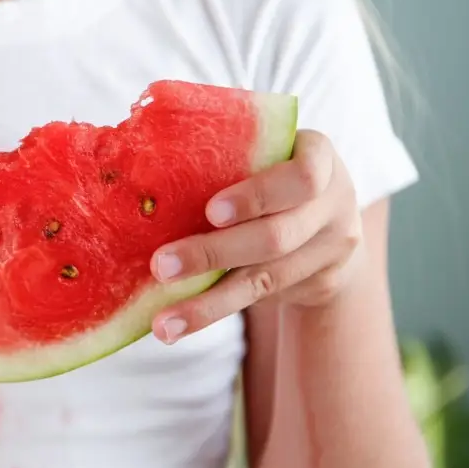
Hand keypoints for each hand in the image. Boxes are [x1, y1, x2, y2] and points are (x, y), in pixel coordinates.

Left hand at [149, 130, 363, 343]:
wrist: (334, 223)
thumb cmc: (277, 171)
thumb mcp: (270, 151)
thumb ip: (231, 149)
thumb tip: (135, 143)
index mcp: (319, 157)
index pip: (301, 176)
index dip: (256, 196)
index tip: (211, 211)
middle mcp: (333, 203)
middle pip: (277, 236)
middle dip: (215, 253)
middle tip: (161, 265)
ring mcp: (330, 249)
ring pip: (265, 279)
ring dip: (208, 304)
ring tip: (163, 322)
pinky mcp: (317, 284)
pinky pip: (258, 299)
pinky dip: (213, 311)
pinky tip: (176, 324)